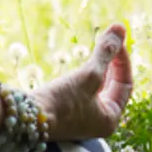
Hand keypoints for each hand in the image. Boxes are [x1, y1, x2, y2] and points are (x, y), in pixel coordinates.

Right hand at [34, 24, 135, 147]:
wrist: (25, 119)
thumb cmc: (61, 102)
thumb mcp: (88, 75)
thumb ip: (105, 52)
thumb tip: (121, 27)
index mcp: (110, 120)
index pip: (125, 85)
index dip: (123, 61)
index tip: (116, 41)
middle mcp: (98, 123)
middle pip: (113, 87)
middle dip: (112, 63)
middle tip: (107, 42)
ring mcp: (82, 120)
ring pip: (98, 89)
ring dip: (99, 68)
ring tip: (96, 51)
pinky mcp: (67, 115)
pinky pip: (84, 92)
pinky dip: (86, 77)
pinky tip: (80, 67)